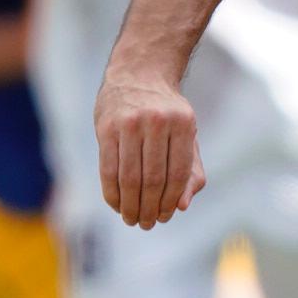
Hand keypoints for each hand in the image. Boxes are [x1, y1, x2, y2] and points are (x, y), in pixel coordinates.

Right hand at [96, 69, 205, 228]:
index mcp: (183, 124)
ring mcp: (129, 124)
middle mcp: (157, 122)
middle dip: (150, 208)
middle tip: (147, 224)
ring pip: (129, 178)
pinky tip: (116, 204)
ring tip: (132, 219)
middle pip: (153, 179)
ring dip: (130, 206)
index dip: (172, 201)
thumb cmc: (167, 112)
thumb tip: (183, 206)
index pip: (178, 173)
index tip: (166, 216)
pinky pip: (108, 169)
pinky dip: (112, 193)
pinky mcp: (106, 128)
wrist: (138, 73)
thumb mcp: (187, 133)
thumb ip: (191, 169)